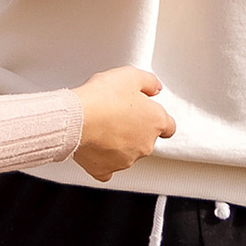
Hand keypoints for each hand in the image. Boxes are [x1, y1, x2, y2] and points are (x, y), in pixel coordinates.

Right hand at [74, 65, 176, 182]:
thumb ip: (149, 82)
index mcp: (156, 122)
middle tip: (117, 115)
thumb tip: (154, 88)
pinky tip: (95, 149)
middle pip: (146, 140)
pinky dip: (102, 161)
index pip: (168, 127)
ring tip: (102, 127)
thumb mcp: (130, 76)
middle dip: (134, 130)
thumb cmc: (102, 97)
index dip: (156, 119)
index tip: (145, 114)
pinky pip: (107, 169)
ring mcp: (126, 160)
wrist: (77, 118)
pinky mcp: (105, 169)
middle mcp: (145, 145)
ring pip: (128, 154)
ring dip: (119, 144)